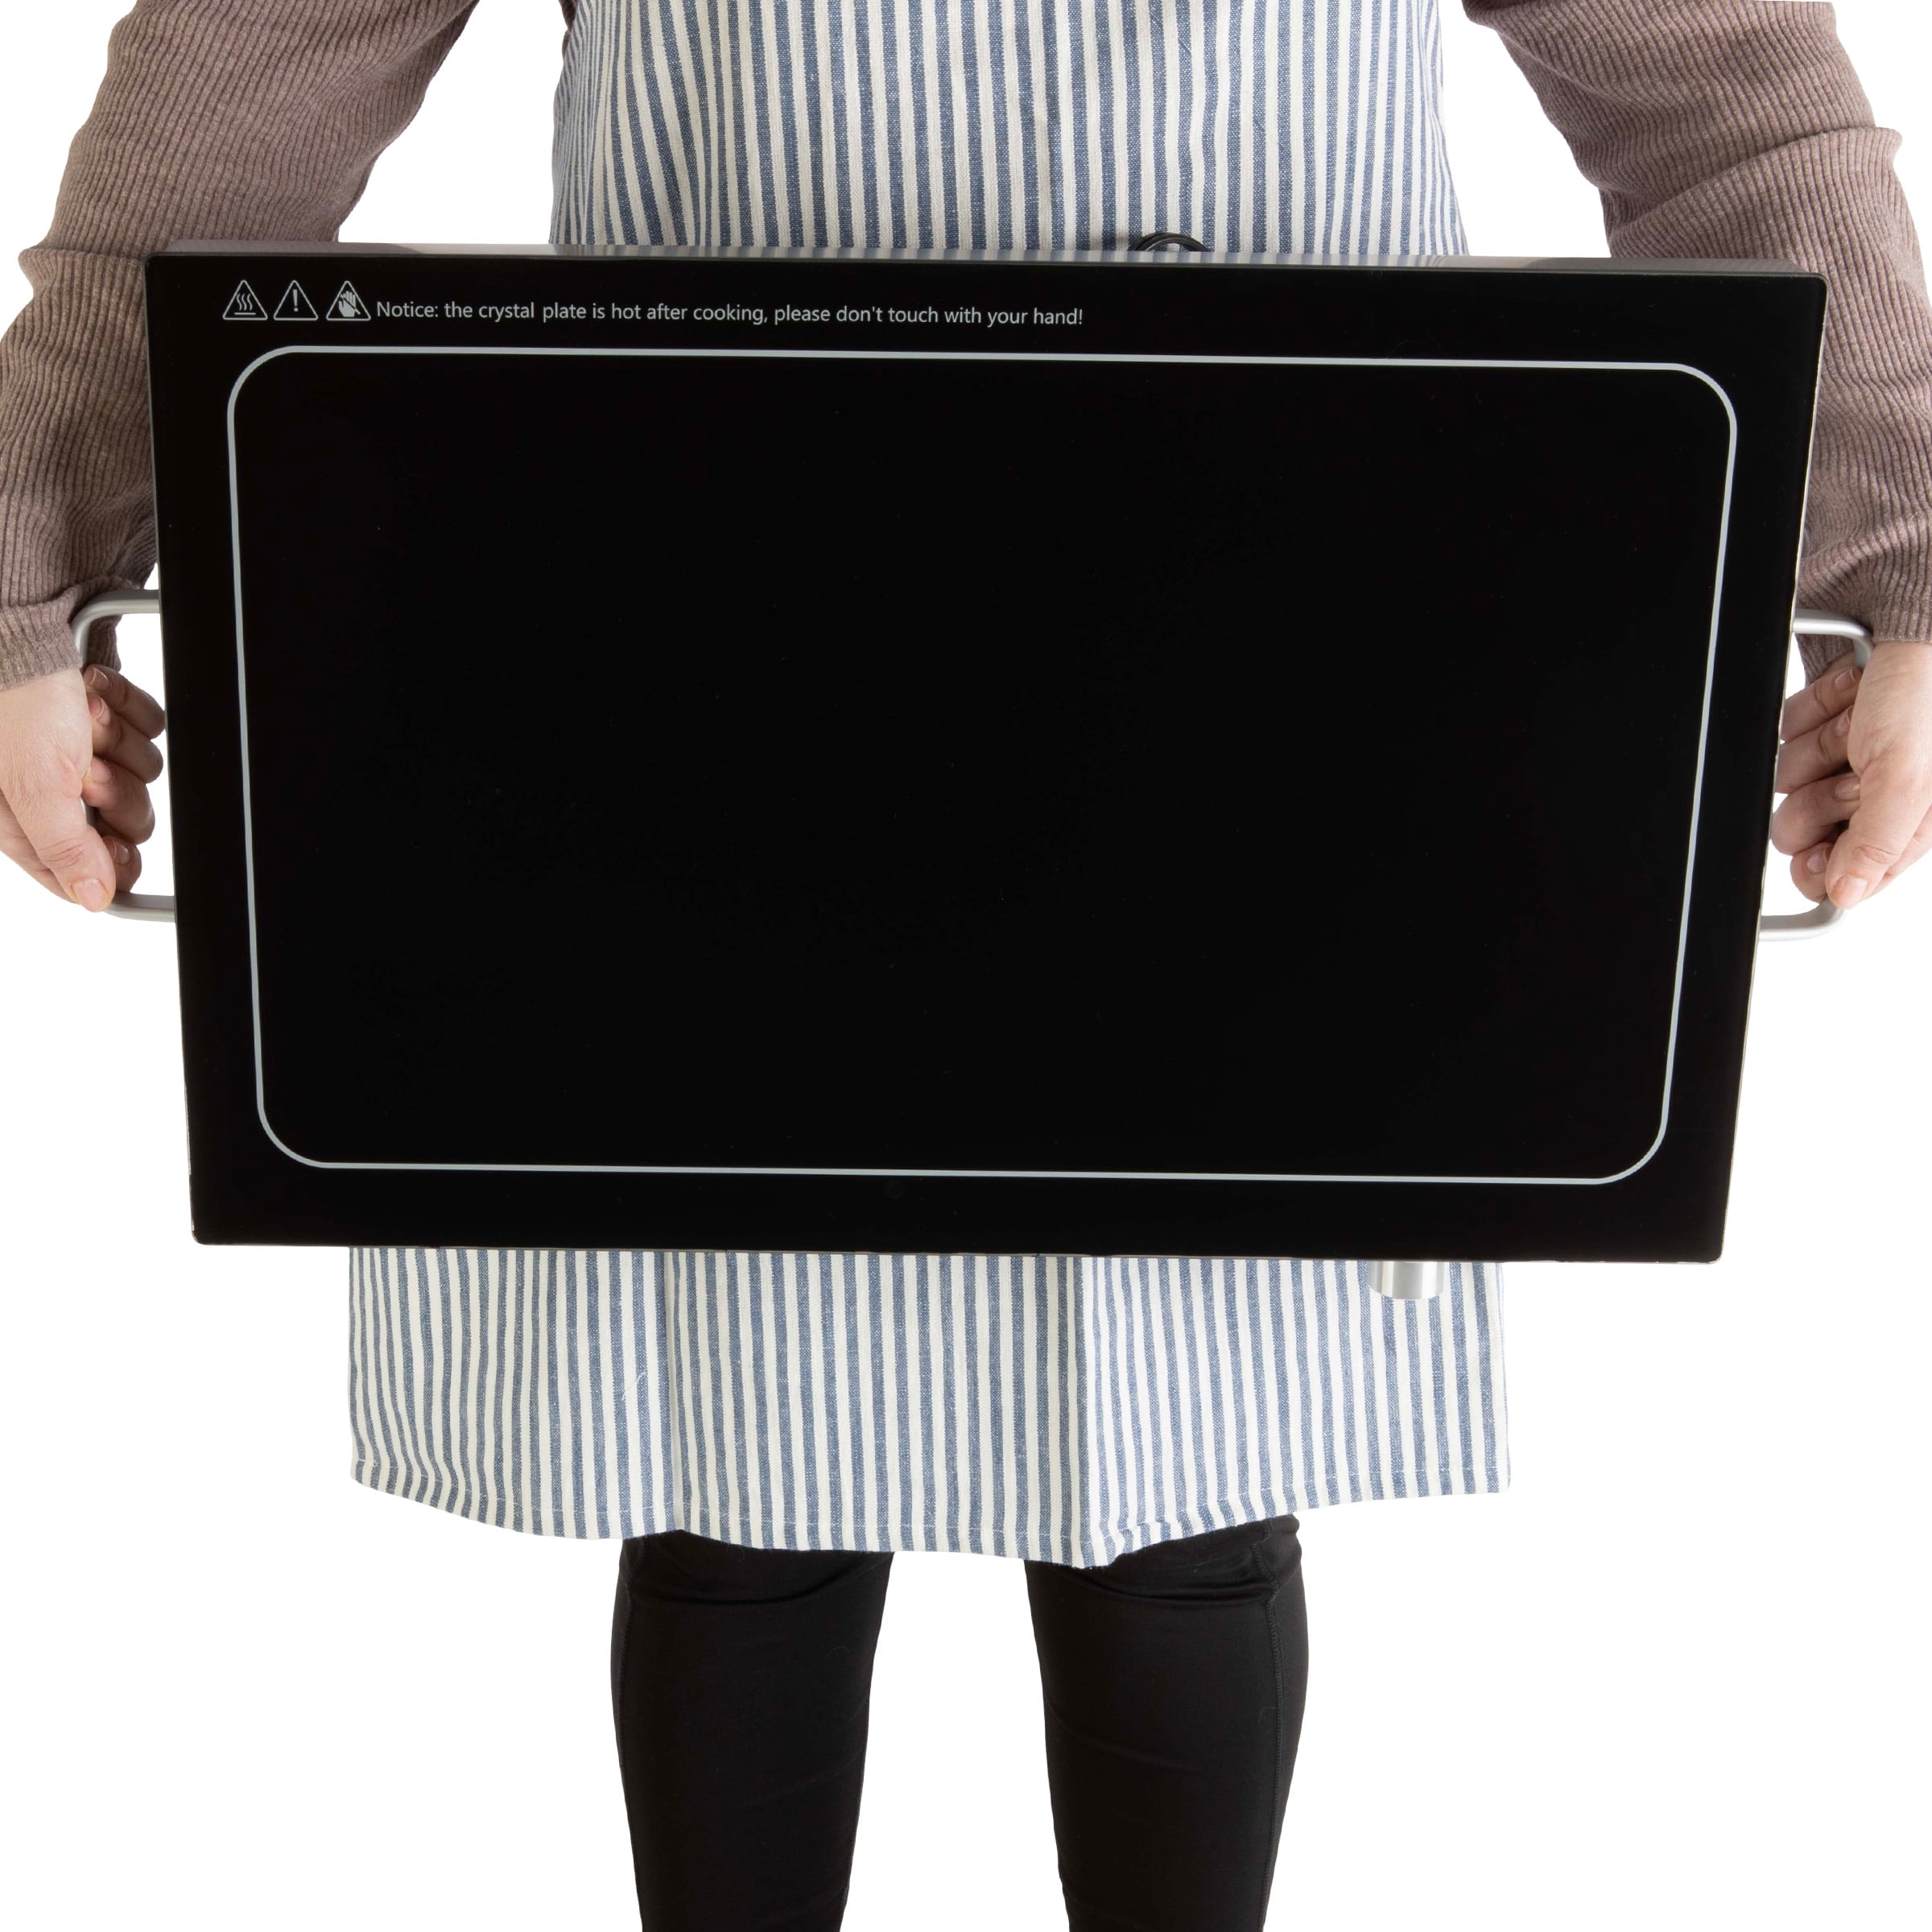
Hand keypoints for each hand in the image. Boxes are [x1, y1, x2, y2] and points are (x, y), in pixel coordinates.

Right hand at [0, 662, 165, 909]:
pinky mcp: (108, 714)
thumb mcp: (33, 786)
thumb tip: (91, 899)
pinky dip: (130, 711)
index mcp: (22, 819)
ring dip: (119, 743)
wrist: (17, 626)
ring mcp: (83, 749)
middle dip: (116, 791)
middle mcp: (53, 788)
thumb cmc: (8, 698)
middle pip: (126, 824)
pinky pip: (149, 730)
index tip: (115, 842)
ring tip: (82, 719)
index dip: (111, 862)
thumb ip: (64, 849)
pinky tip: (96, 696)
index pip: (84, 872)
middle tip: (88, 766)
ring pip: (143, 774)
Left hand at [1772, 639, 1931, 907]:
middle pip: (1802, 832)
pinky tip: (1845, 699)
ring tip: (1859, 723)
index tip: (1817, 849)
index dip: (1820, 868)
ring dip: (1818, 747)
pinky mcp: (1820, 722)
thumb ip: (1877, 845)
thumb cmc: (1930, 693)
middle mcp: (1872, 795)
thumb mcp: (1909, 781)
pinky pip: (1785, 735)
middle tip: (1854, 771)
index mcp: (1905, 825)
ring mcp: (1843, 757)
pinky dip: (1810, 713)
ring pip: (1788, 781)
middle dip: (1821, 798)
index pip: (1841, 878)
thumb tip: (1846, 895)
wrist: (1916, 626)